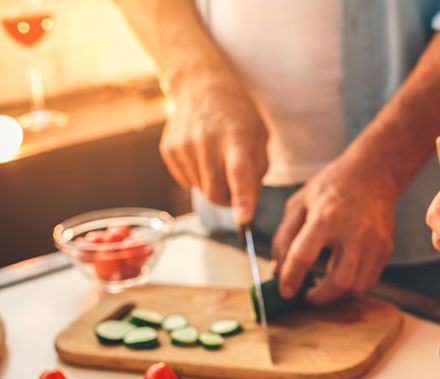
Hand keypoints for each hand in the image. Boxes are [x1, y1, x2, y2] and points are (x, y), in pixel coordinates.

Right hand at [161, 79, 267, 224]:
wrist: (200, 87)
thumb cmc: (237, 116)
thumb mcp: (259, 137)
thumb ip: (258, 171)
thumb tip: (247, 202)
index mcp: (236, 137)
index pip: (239, 173)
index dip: (242, 199)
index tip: (243, 219)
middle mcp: (207, 141)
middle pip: (216, 193)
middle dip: (229, 200)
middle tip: (236, 190)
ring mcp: (184, 146)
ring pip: (201, 190)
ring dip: (214, 186)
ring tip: (218, 161)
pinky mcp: (169, 150)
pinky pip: (186, 181)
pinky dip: (198, 177)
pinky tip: (202, 156)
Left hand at [270, 160, 395, 304]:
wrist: (374, 173)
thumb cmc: (333, 186)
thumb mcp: (299, 203)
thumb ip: (284, 237)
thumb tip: (278, 270)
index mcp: (326, 217)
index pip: (303, 256)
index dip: (290, 279)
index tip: (285, 291)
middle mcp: (353, 232)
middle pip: (339, 281)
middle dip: (320, 298)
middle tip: (308, 297)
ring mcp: (373, 242)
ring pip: (357, 287)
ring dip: (337, 296)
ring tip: (324, 288)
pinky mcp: (385, 249)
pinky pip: (370, 281)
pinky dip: (353, 288)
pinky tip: (341, 279)